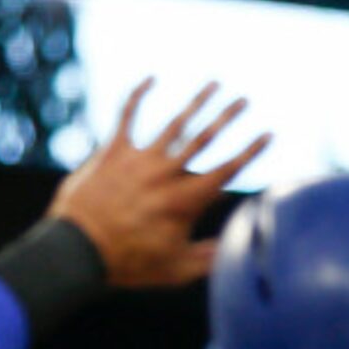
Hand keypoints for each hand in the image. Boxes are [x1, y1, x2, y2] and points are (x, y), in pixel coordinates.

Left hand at [49, 80, 271, 288]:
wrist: (80, 250)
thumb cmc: (130, 264)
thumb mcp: (177, 269)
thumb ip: (211, 258)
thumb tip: (240, 250)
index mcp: (186, 200)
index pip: (227, 169)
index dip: (250, 150)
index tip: (267, 133)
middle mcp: (166, 173)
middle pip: (205, 138)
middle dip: (228, 116)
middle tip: (245, 100)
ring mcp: (139, 159)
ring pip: (175, 123)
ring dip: (197, 101)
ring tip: (214, 84)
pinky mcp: (113, 151)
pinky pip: (127, 115)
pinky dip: (138, 95)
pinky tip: (151, 79)